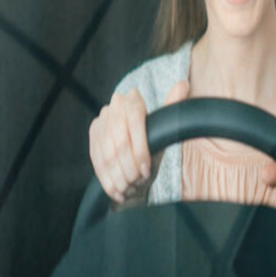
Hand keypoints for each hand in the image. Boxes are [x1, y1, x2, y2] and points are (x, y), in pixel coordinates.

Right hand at [89, 80, 188, 203]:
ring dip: (119, 176)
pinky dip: (108, 180)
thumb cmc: (153, 142)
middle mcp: (113, 107)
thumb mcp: (165, 128)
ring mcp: (100, 121)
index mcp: (132, 100)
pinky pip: (97, 161)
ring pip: (108, 154)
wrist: (133, 154)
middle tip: (138, 181)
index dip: (141, 150)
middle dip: (130, 167)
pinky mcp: (92, 137)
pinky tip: (117, 191)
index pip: (135, 121)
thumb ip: (173, 106)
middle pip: (120, 142)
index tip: (147, 169)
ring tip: (130, 187)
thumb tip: (183, 85)